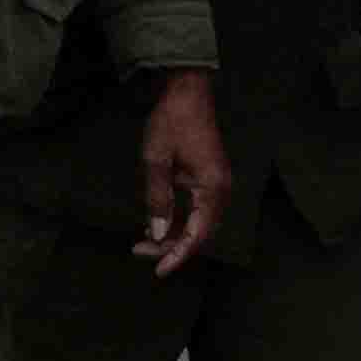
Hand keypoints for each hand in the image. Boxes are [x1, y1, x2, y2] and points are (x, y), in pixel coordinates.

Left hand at [135, 68, 229, 274]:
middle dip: (171, 247)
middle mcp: (220, 190)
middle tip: (139, 252)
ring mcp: (216, 185)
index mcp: (212, 188)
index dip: (178, 255)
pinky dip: (177, 221)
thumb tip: (156, 234)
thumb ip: (158, 199)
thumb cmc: (171, 121)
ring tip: (143, 243)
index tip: (158, 270)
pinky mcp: (209, 179)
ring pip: (197, 224)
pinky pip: (196, 210)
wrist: (187, 90)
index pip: (197, 235)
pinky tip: (156, 224)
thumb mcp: (156, 159)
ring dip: (173, 236)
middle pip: (199, 234)